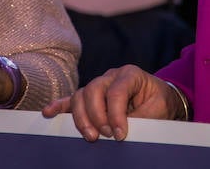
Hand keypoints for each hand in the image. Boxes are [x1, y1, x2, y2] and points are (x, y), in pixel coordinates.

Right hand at [41, 64, 180, 141]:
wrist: (160, 99)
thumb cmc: (159, 102)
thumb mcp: (158, 109)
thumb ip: (141, 117)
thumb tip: (121, 132)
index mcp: (130, 74)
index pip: (117, 91)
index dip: (116, 114)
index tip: (120, 134)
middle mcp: (111, 76)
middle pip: (94, 90)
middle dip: (97, 116)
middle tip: (106, 135)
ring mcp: (99, 85)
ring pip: (81, 96)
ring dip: (82, 117)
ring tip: (90, 136)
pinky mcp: (90, 97)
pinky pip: (71, 100)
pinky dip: (60, 106)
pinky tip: (49, 112)